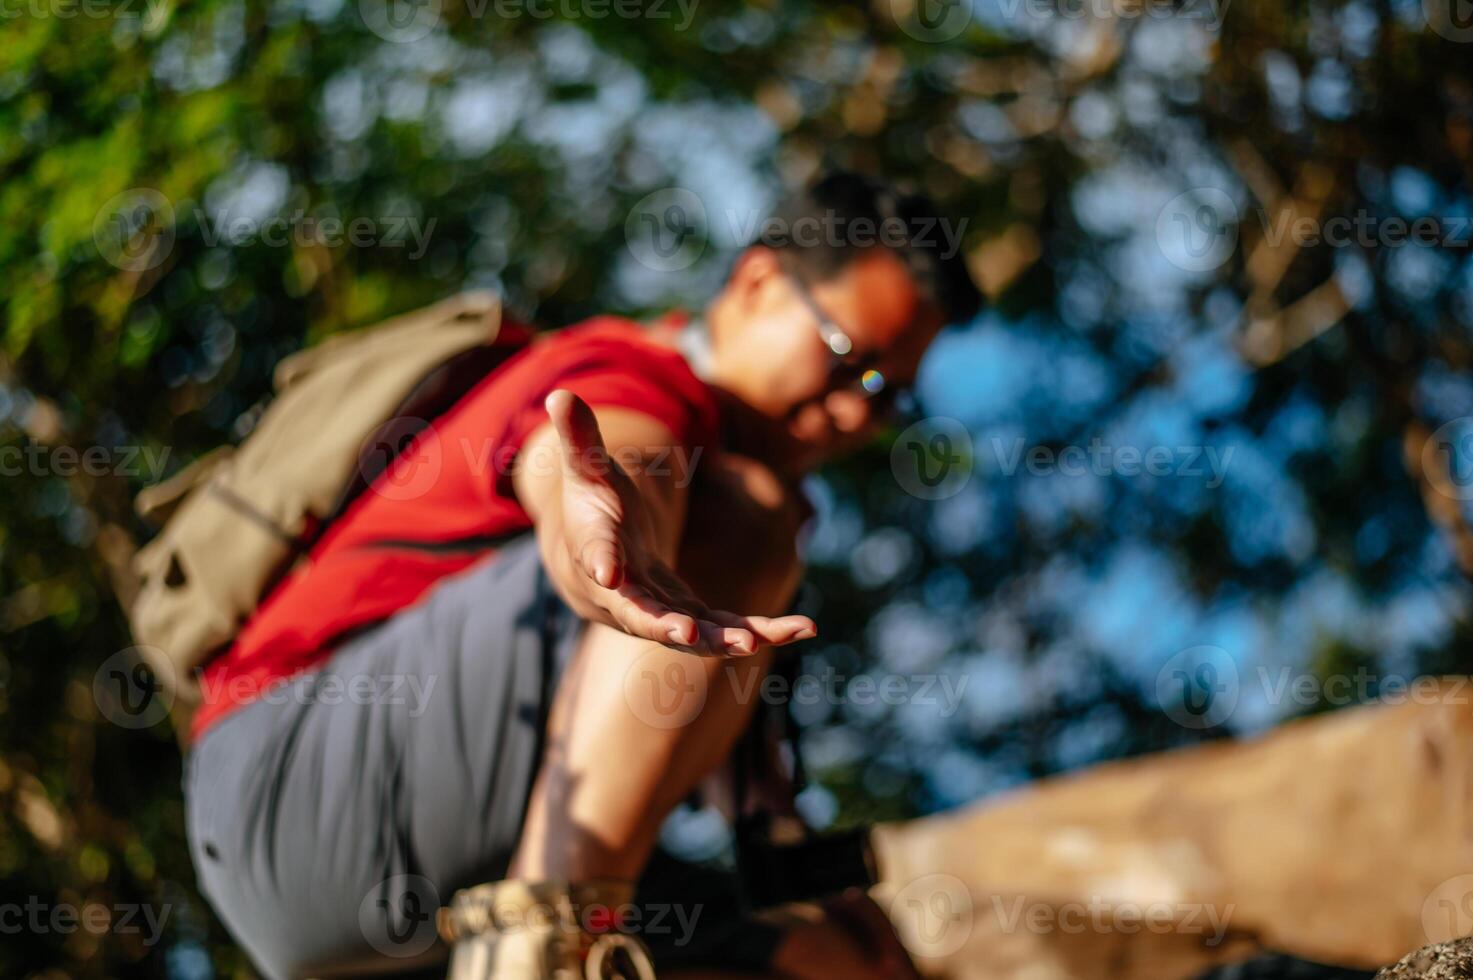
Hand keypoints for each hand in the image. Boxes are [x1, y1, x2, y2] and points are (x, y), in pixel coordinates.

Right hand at [538, 389, 816, 655]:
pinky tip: (801, 628)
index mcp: (598, 549)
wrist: (598, 558)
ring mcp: (660, 610)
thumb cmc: (593, 505)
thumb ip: (580, 438)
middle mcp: (626, 593)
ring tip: (772, 635)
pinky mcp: (690, 616)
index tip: (608, 573)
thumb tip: (559, 393)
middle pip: (645, 614)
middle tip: (692, 634)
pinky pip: (726, 628)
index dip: (601, 562)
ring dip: (732, 636)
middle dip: (669, 624)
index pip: (596, 555)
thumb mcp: (587, 468)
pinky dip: (761, 630)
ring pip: (695, 631)